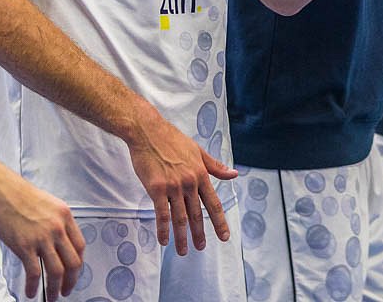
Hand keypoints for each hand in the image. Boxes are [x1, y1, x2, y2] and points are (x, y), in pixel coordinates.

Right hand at [0, 151, 84, 300]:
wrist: (0, 190)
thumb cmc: (20, 195)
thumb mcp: (48, 204)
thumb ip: (56, 222)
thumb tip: (57, 242)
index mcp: (65, 216)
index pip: (80, 246)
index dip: (78, 263)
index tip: (74, 273)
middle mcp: (58, 228)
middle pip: (73, 262)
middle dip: (71, 280)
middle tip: (66, 291)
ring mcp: (42, 238)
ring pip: (57, 271)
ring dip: (55, 289)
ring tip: (51, 297)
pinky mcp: (24, 246)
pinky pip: (35, 272)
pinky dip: (34, 286)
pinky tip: (31, 293)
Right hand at [123, 108, 237, 254]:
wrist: (148, 132)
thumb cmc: (172, 140)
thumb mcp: (198, 151)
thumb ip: (215, 166)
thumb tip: (234, 174)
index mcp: (201, 174)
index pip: (213, 203)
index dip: (219, 221)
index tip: (224, 236)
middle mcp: (189, 182)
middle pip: (197, 214)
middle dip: (200, 233)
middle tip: (202, 247)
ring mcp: (173, 186)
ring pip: (180, 217)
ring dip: (182, 236)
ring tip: (183, 251)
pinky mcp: (156, 188)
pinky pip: (161, 214)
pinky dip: (163, 229)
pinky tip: (164, 240)